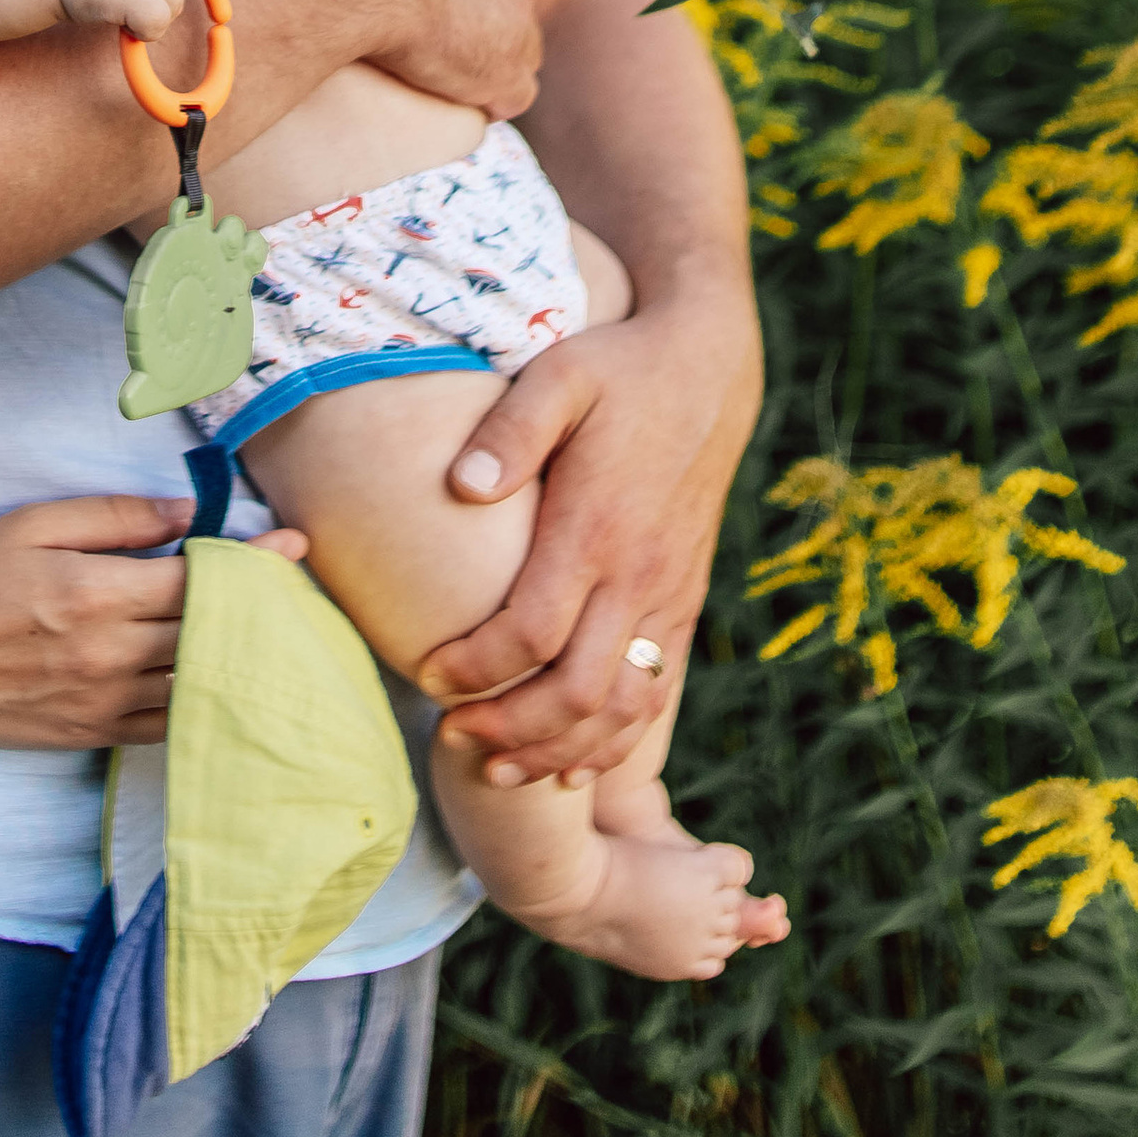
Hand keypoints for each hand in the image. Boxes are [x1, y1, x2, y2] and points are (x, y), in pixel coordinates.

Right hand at [0, 495, 306, 748]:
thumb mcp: (34, 524)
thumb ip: (116, 517)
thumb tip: (185, 515)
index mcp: (97, 593)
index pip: (198, 580)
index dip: (255, 562)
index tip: (296, 545)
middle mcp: (109, 655)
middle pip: (208, 633)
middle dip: (260, 607)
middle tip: (300, 587)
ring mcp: (103, 702)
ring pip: (196, 684)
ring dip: (240, 660)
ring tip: (279, 637)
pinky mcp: (92, 733)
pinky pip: (168, 725)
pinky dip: (203, 704)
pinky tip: (226, 686)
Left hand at [418, 289, 761, 785]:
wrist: (709, 366)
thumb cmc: (619, 369)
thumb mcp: (560, 375)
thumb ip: (509, 431)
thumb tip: (459, 486)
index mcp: (597, 527)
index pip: (533, 631)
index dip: (476, 668)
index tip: (428, 674)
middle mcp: (639, 573)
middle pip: (579, 692)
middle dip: (513, 730)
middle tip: (454, 737)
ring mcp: (670, 593)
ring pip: (625, 709)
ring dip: (563, 751)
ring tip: (502, 770)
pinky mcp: (686, 599)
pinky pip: (657, 691)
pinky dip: (617, 739)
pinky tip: (575, 762)